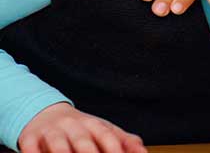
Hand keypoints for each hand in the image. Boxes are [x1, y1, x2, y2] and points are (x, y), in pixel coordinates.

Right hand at [18, 103, 145, 152]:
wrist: (47, 113)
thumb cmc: (82, 129)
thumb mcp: (104, 130)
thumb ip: (125, 141)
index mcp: (95, 125)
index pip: (107, 137)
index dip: (114, 149)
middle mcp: (73, 126)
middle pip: (83, 142)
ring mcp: (51, 131)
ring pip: (58, 144)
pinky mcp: (29, 137)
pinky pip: (29, 146)